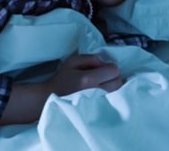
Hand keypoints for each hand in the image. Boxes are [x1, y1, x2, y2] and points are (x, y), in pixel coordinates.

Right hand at [0, 54, 122, 125]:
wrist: (49, 99)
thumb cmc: (61, 79)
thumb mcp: (72, 61)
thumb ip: (90, 58)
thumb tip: (104, 62)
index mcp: (88, 79)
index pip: (114, 71)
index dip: (110, 67)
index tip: (103, 68)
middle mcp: (95, 93)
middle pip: (119, 82)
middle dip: (113, 77)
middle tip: (103, 76)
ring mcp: (97, 104)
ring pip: (118, 93)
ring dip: (113, 87)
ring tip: (102, 85)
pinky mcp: (96, 111)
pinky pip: (112, 103)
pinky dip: (111, 97)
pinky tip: (102, 94)